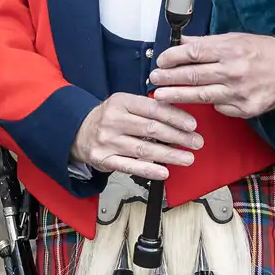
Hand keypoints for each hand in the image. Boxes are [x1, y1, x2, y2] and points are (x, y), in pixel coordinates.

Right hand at [71, 92, 204, 181]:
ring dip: (170, 155)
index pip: (154, 109)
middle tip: (196, 142)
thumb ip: (148, 108)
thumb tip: (180, 117)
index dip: (175, 117)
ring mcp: (108, 141)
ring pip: (144, 149)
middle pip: (152, 129)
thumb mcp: (125, 105)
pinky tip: (164, 172)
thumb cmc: (109, 118)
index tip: (192, 125)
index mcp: (121, 102)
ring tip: (188, 158)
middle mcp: (113, 120)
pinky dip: (149, 170)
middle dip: (178, 137)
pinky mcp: (104, 159)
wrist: (78, 132)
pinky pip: (130, 166)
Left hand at [149, 33, 274, 117]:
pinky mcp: (246, 109)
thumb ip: (208, 43)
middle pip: (193, 75)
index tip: (161, 61)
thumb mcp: (237, 39)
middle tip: (154, 80)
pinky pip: (220, 108)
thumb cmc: (265, 52)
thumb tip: (182, 42)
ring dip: (178, 96)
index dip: (173, 57)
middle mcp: (234, 71)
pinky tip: (207, 99)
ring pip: (202, 96)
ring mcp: (240, 92)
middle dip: (169, 78)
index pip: (194, 53)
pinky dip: (212, 103)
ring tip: (161, 96)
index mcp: (231, 49)